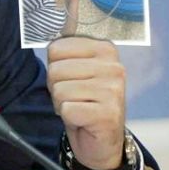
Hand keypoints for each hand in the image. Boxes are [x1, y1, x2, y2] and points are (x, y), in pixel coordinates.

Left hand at [47, 37, 126, 169]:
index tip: (70, 78)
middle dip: (56, 87)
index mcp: (105, 49)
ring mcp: (113, 91)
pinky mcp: (108, 114)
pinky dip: (67, 117)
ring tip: (78, 107)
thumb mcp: (75, 69)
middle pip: (55, 69)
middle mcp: (113, 67)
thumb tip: (58, 29)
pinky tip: (82, 119)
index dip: (55, 66)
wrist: (101, 140)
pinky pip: (66, 109)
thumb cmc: (84, 100)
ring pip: (59, 90)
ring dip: (61, 103)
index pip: (56, 48)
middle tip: (73, 97)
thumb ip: (65, 50)